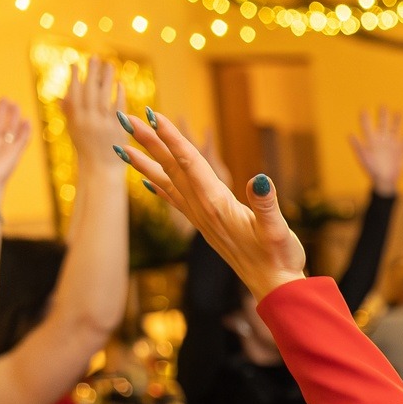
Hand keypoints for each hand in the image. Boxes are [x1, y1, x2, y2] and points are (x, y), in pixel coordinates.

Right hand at [63, 58, 122, 166]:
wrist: (100, 167)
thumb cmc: (86, 147)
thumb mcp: (74, 129)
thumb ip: (69, 112)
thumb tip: (61, 96)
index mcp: (74, 119)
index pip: (73, 93)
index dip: (74, 77)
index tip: (75, 62)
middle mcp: (87, 120)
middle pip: (89, 91)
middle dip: (91, 72)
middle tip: (94, 57)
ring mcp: (103, 124)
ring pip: (104, 96)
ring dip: (106, 78)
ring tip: (109, 64)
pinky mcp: (118, 129)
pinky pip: (118, 107)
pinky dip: (118, 94)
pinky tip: (120, 83)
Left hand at [120, 108, 306, 299]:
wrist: (274, 288)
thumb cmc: (280, 258)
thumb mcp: (278, 230)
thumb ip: (267, 205)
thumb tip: (259, 179)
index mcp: (217, 205)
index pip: (190, 164)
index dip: (171, 138)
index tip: (152, 115)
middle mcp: (203, 210)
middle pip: (172, 169)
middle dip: (149, 142)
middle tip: (125, 119)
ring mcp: (201, 219)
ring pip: (168, 183)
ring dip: (145, 163)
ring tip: (122, 147)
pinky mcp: (205, 226)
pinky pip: (175, 201)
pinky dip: (159, 187)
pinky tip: (146, 182)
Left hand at [350, 106, 402, 193]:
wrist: (385, 180)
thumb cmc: (372, 170)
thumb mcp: (363, 158)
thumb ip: (358, 146)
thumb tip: (350, 134)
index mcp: (372, 142)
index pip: (368, 127)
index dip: (365, 119)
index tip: (364, 109)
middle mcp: (382, 141)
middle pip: (383, 125)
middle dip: (383, 116)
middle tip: (383, 105)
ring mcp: (392, 145)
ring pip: (395, 130)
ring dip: (397, 121)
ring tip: (399, 112)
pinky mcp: (401, 150)